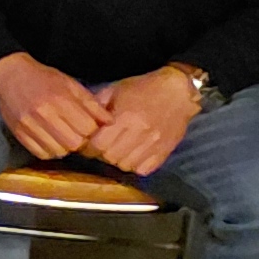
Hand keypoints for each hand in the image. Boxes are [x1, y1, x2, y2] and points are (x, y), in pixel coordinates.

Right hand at [0, 52, 108, 163]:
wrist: (9, 75)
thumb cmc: (43, 78)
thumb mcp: (70, 84)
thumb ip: (91, 104)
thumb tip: (110, 121)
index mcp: (60, 99)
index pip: (87, 128)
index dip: (93, 129)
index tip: (89, 125)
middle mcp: (43, 113)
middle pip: (74, 143)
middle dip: (80, 140)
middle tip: (77, 132)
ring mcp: (29, 125)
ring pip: (59, 151)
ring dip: (65, 147)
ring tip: (63, 136)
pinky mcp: (19, 133)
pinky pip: (41, 153)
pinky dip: (50, 150)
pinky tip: (51, 140)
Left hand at [83, 66, 204, 176]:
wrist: (177, 91)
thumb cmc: (142, 88)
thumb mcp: (114, 91)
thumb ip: (96, 108)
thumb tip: (81, 124)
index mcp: (125, 117)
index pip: (99, 145)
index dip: (89, 147)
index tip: (87, 144)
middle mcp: (140, 133)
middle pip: (111, 157)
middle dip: (102, 154)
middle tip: (102, 147)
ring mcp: (154, 144)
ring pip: (127, 165)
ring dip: (118, 160)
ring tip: (117, 151)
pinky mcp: (165, 151)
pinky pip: (145, 170)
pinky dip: (135, 165)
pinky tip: (132, 155)